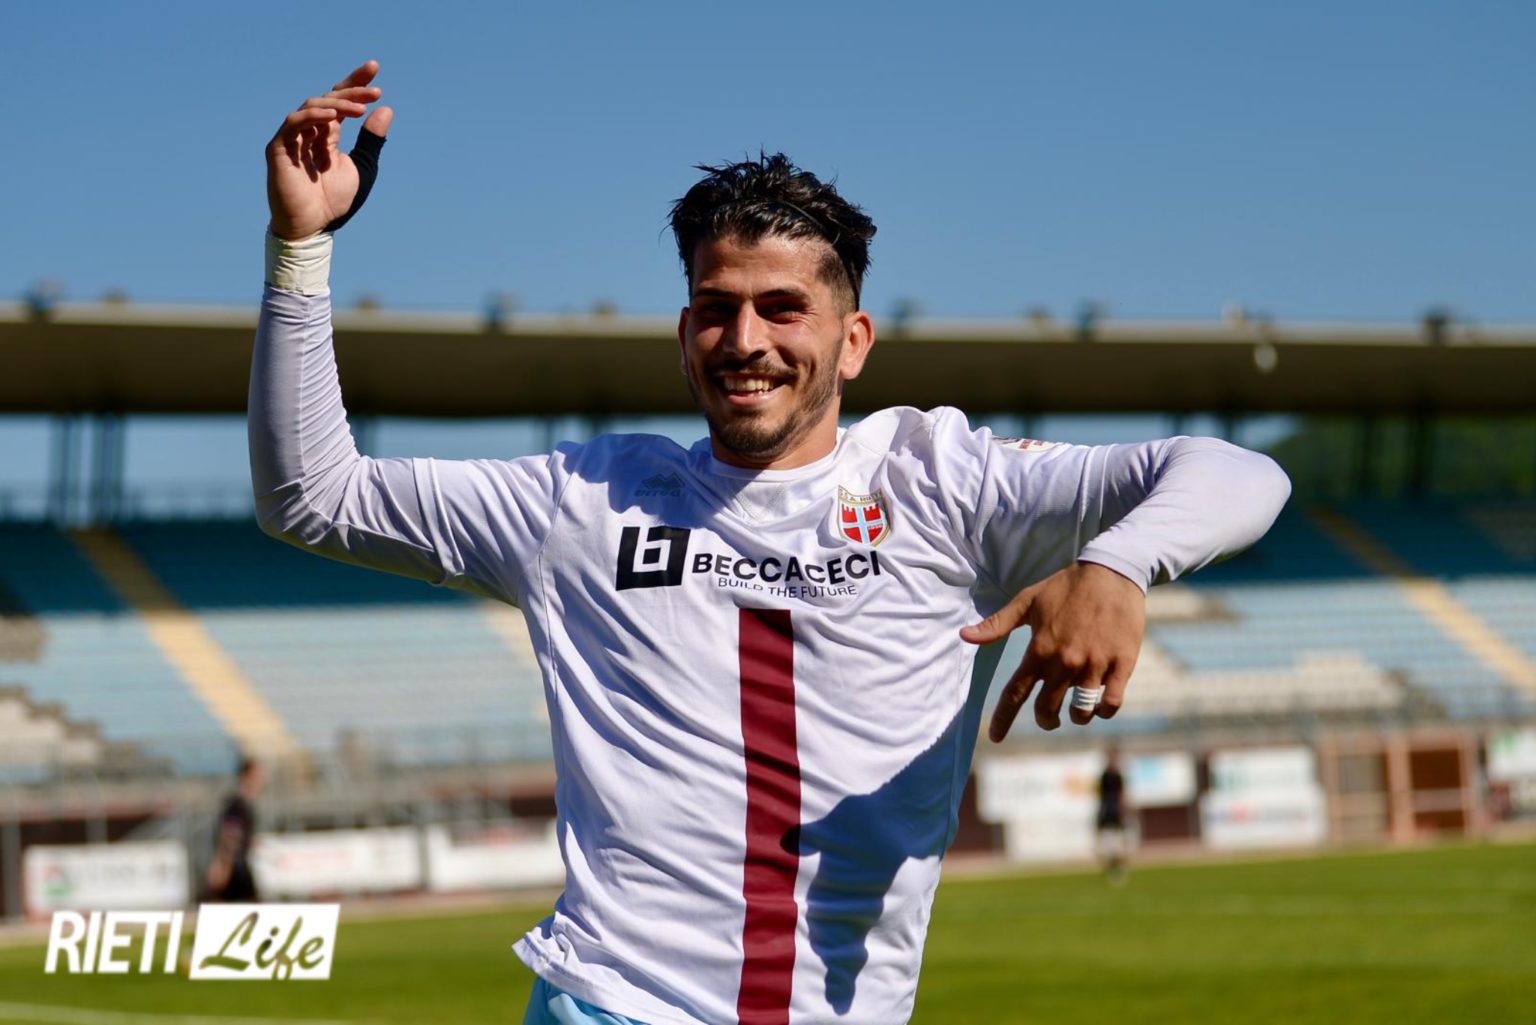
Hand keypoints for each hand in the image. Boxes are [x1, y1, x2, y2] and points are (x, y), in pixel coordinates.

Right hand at [266, 60, 393, 239]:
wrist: (312, 227)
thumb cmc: (333, 202)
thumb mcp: (361, 167)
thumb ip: (371, 141)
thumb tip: (386, 110)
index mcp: (327, 135)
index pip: (339, 101)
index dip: (354, 83)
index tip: (374, 68)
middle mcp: (309, 132)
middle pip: (328, 99)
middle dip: (351, 90)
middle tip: (375, 90)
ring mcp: (292, 138)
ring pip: (312, 106)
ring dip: (338, 104)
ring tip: (362, 108)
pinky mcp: (279, 147)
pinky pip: (294, 123)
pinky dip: (313, 116)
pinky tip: (333, 116)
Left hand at [960, 561, 1144, 737]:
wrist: (1111, 571)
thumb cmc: (1066, 587)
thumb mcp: (1027, 602)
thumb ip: (997, 624)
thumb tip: (964, 636)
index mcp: (1039, 649)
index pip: (1015, 694)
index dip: (1003, 719)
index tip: (996, 737)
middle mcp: (1064, 662)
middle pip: (1047, 710)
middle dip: (1045, 720)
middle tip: (1048, 718)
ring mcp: (1094, 665)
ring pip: (1081, 712)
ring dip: (1076, 717)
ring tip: (1076, 709)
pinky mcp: (1122, 664)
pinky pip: (1111, 704)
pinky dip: (1103, 710)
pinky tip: (1100, 704)